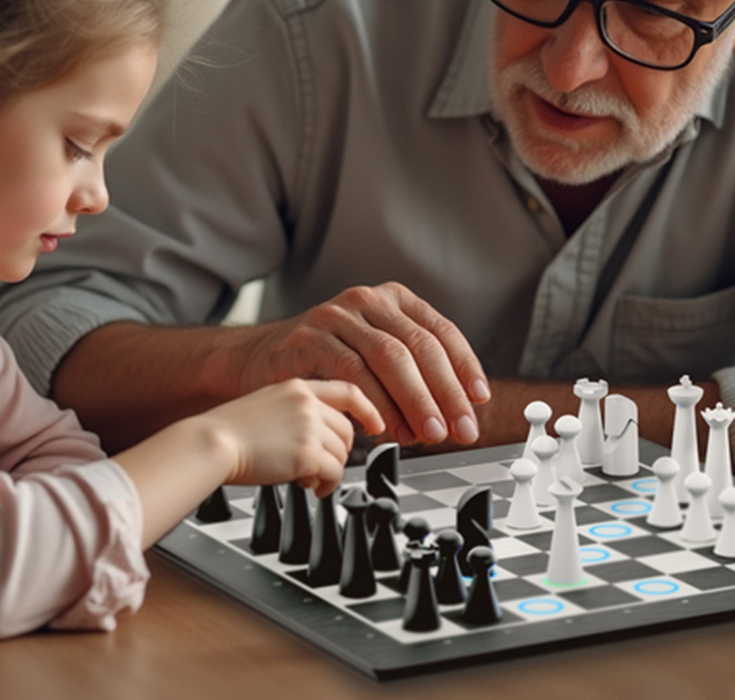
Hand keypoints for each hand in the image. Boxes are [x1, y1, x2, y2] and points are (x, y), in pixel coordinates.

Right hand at [201, 379, 384, 496]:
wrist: (212, 443)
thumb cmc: (231, 431)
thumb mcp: (269, 404)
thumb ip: (298, 411)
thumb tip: (324, 434)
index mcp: (298, 387)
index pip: (348, 391)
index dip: (368, 410)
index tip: (377, 424)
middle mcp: (308, 404)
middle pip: (347, 431)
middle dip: (338, 452)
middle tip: (318, 466)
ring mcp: (309, 427)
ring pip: (342, 455)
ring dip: (327, 471)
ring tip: (304, 476)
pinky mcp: (308, 453)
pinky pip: (334, 474)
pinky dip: (325, 485)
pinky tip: (308, 486)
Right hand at [237, 283, 489, 446]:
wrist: (257, 362)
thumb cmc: (322, 363)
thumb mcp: (372, 357)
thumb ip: (411, 377)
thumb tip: (454, 414)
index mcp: (391, 300)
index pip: (441, 331)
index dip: (464, 368)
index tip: (477, 401)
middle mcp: (365, 301)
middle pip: (419, 346)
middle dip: (444, 393)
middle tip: (456, 428)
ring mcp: (335, 316)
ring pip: (389, 357)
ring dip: (414, 402)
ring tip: (425, 434)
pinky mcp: (308, 338)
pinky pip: (351, 372)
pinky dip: (374, 403)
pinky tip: (385, 428)